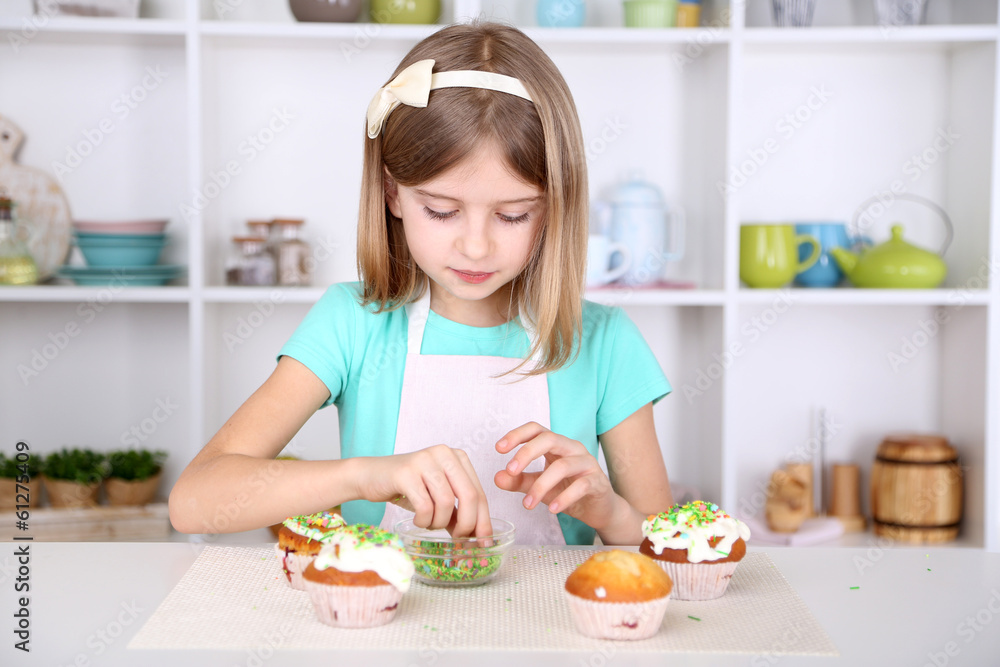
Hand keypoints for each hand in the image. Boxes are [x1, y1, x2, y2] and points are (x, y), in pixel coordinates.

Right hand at [354, 445, 492, 537]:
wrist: (370, 476)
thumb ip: (458, 514)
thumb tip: (479, 538)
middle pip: (469, 496)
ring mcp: (425, 460)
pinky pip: (424, 506)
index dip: (483, 520)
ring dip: (439, 522)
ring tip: (429, 523)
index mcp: (457, 457)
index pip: (479, 492)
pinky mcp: (406, 472)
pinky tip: (418, 520)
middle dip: (467, 524)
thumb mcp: (437, 499)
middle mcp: (444, 453)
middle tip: (458, 539)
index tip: (485, 542)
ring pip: (446, 503)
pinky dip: (423, 521)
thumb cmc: (407, 488)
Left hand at [494, 422, 627, 532]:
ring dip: (541, 485)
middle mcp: (572, 449)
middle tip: (511, 470)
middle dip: (527, 453)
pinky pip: (580, 486)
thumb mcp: (539, 486)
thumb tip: (497, 477)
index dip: (517, 435)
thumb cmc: (568, 492)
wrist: (599, 509)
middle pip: (549, 439)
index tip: (499, 448)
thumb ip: (519, 481)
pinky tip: (552, 509)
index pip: (536, 430)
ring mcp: (587, 463)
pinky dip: (564, 498)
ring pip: (562, 466)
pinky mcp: (597, 482)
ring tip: (527, 504)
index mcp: (556, 445)